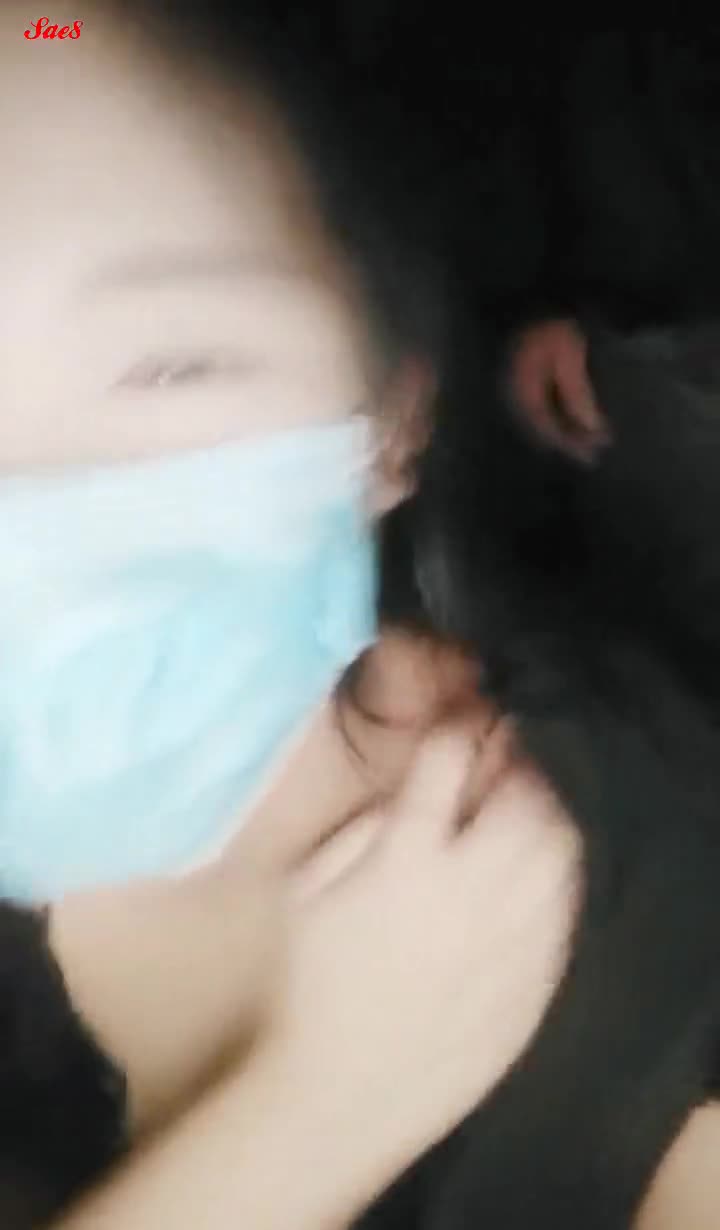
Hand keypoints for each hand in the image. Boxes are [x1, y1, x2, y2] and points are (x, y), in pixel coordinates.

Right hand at [270, 724, 581, 1198]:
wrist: (335, 1099)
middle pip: (523, 802)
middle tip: (509, 761)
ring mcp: (508, 944)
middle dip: (520, 767)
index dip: (456, 735)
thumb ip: (360, 836)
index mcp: (403, 864)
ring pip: (558, 855)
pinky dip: (558, 885)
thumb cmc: (307, 991)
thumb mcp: (306, 894)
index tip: (458, 730)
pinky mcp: (529, 988)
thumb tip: (407, 801)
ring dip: (548, 817)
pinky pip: (563, 919)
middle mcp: (467, 894)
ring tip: (531, 812)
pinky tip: (540, 883)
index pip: (446, 767)